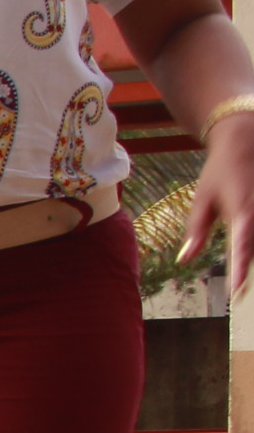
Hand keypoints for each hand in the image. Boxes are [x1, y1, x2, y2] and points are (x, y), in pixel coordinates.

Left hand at [176, 113, 253, 299]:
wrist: (245, 140)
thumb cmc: (219, 172)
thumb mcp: (202, 199)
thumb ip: (196, 230)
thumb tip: (184, 259)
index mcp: (243, 211)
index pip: (242, 246)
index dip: (239, 270)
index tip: (236, 291)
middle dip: (249, 266)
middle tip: (237, 292)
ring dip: (253, 252)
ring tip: (239, 262)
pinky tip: (248, 250)